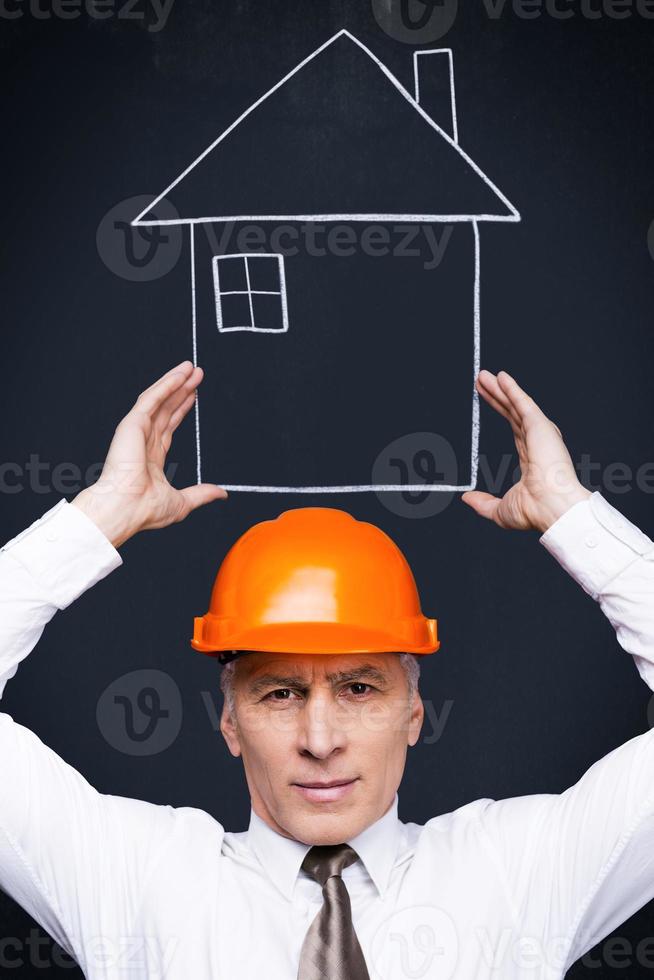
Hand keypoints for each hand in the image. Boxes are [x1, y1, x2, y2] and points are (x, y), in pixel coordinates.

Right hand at [71, 361, 226, 547]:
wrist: (126, 509)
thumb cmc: (145, 510)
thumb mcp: (183, 501)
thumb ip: (202, 494)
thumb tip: (221, 493)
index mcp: (150, 458)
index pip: (168, 426)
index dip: (181, 409)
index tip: (194, 397)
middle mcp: (143, 441)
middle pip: (166, 408)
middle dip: (181, 390)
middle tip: (196, 374)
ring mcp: (136, 430)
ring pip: (159, 399)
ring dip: (175, 381)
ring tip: (191, 368)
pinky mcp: (133, 423)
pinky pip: (152, 398)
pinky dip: (166, 385)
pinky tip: (180, 375)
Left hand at [461, 369, 590, 533]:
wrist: (551, 509)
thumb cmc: (534, 512)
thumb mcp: (500, 509)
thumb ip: (483, 503)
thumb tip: (466, 498)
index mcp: (532, 460)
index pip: (513, 427)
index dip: (499, 410)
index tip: (486, 397)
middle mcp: (538, 443)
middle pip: (513, 412)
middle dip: (497, 395)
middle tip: (481, 380)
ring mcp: (541, 433)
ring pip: (517, 405)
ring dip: (502, 388)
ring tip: (485, 375)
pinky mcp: (541, 427)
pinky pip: (524, 404)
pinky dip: (513, 389)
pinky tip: (501, 377)